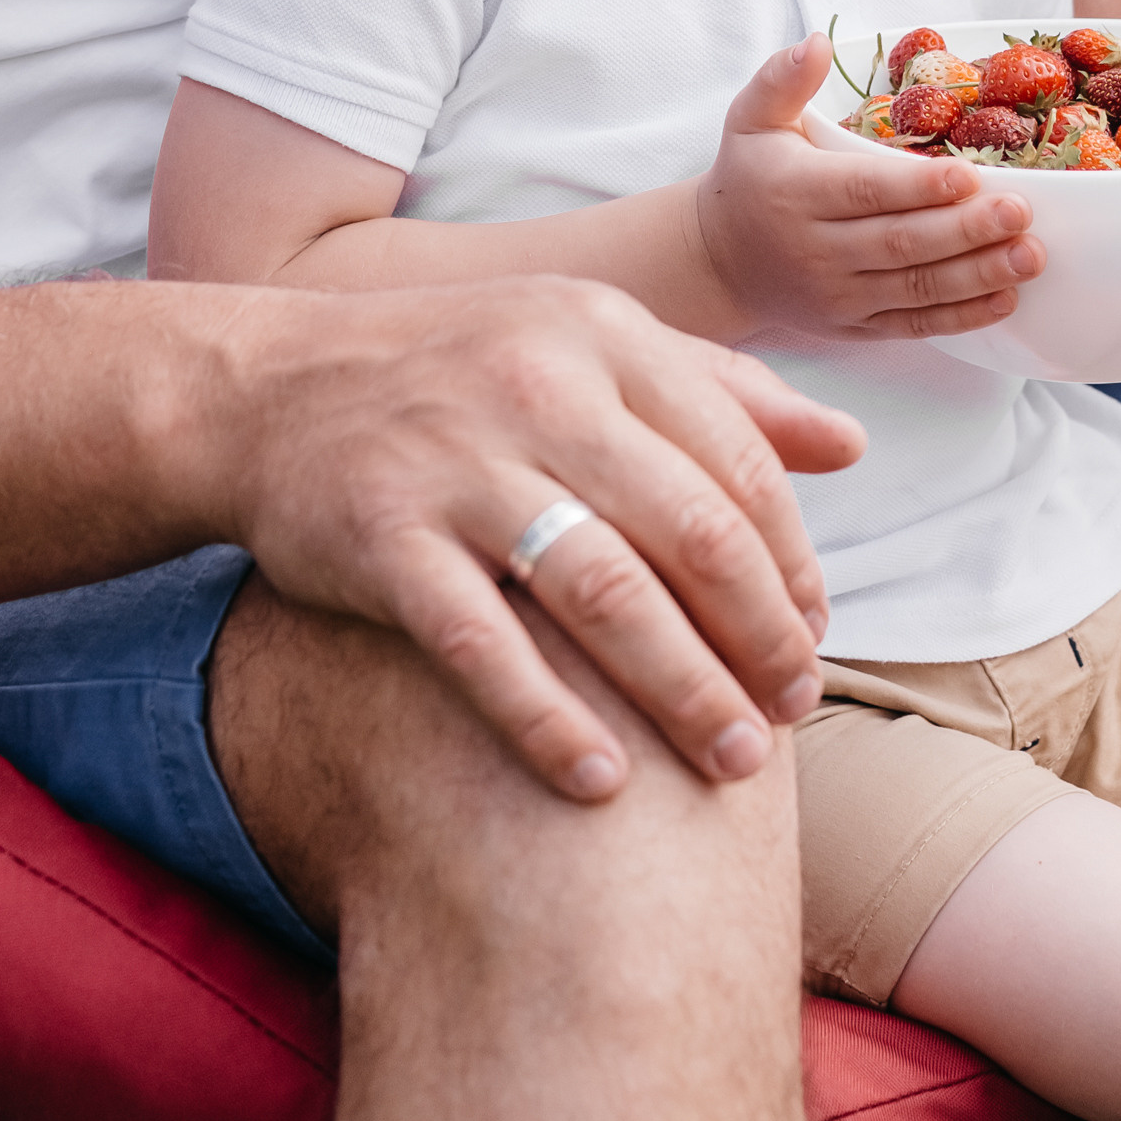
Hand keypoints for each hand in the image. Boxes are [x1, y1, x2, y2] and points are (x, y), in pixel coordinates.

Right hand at [212, 271, 865, 805]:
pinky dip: (549, 722)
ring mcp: (457, 463)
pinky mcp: (382, 537)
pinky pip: (483, 647)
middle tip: (792, 712)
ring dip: (684, 690)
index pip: (737, 463)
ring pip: (606, 594)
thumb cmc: (462, 371)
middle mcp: (540, 386)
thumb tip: (851, 444)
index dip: (790, 562)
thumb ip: (720, 391)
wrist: (269, 387)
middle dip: (759, 636)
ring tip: (734, 762)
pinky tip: (603, 783)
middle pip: (691, 532)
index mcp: (604, 337)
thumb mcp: (590, 345)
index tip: (811, 637)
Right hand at [693, 38, 1044, 340]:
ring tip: (1029, 256)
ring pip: (916, 288)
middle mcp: (817, 251)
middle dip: (966, 230)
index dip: (919, 187)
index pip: (865, 191)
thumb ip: (782, 78)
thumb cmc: (748, 178)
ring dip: (978, 274)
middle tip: (1020, 213)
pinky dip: (962, 317)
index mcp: (797, 193)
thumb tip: (817, 42)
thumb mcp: (751, 119)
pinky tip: (1005, 298)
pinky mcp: (855, 327)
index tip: (969, 175)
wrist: (719, 261)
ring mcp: (838, 296)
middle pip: (901, 244)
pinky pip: (914, 325)